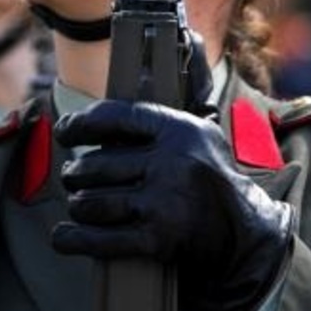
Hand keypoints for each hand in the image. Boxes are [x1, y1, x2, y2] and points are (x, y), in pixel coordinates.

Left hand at [52, 100, 292, 310]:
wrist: (246, 238)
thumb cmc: (213, 182)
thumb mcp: (201, 134)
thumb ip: (169, 110)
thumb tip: (157, 70)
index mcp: (180, 131)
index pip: (116, 117)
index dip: (81, 123)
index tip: (65, 129)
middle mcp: (172, 163)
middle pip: (96, 164)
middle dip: (75, 173)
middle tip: (73, 177)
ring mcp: (165, 202)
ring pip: (93, 201)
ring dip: (78, 206)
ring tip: (80, 204)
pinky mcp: (159, 239)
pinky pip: (102, 238)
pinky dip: (75, 239)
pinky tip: (63, 236)